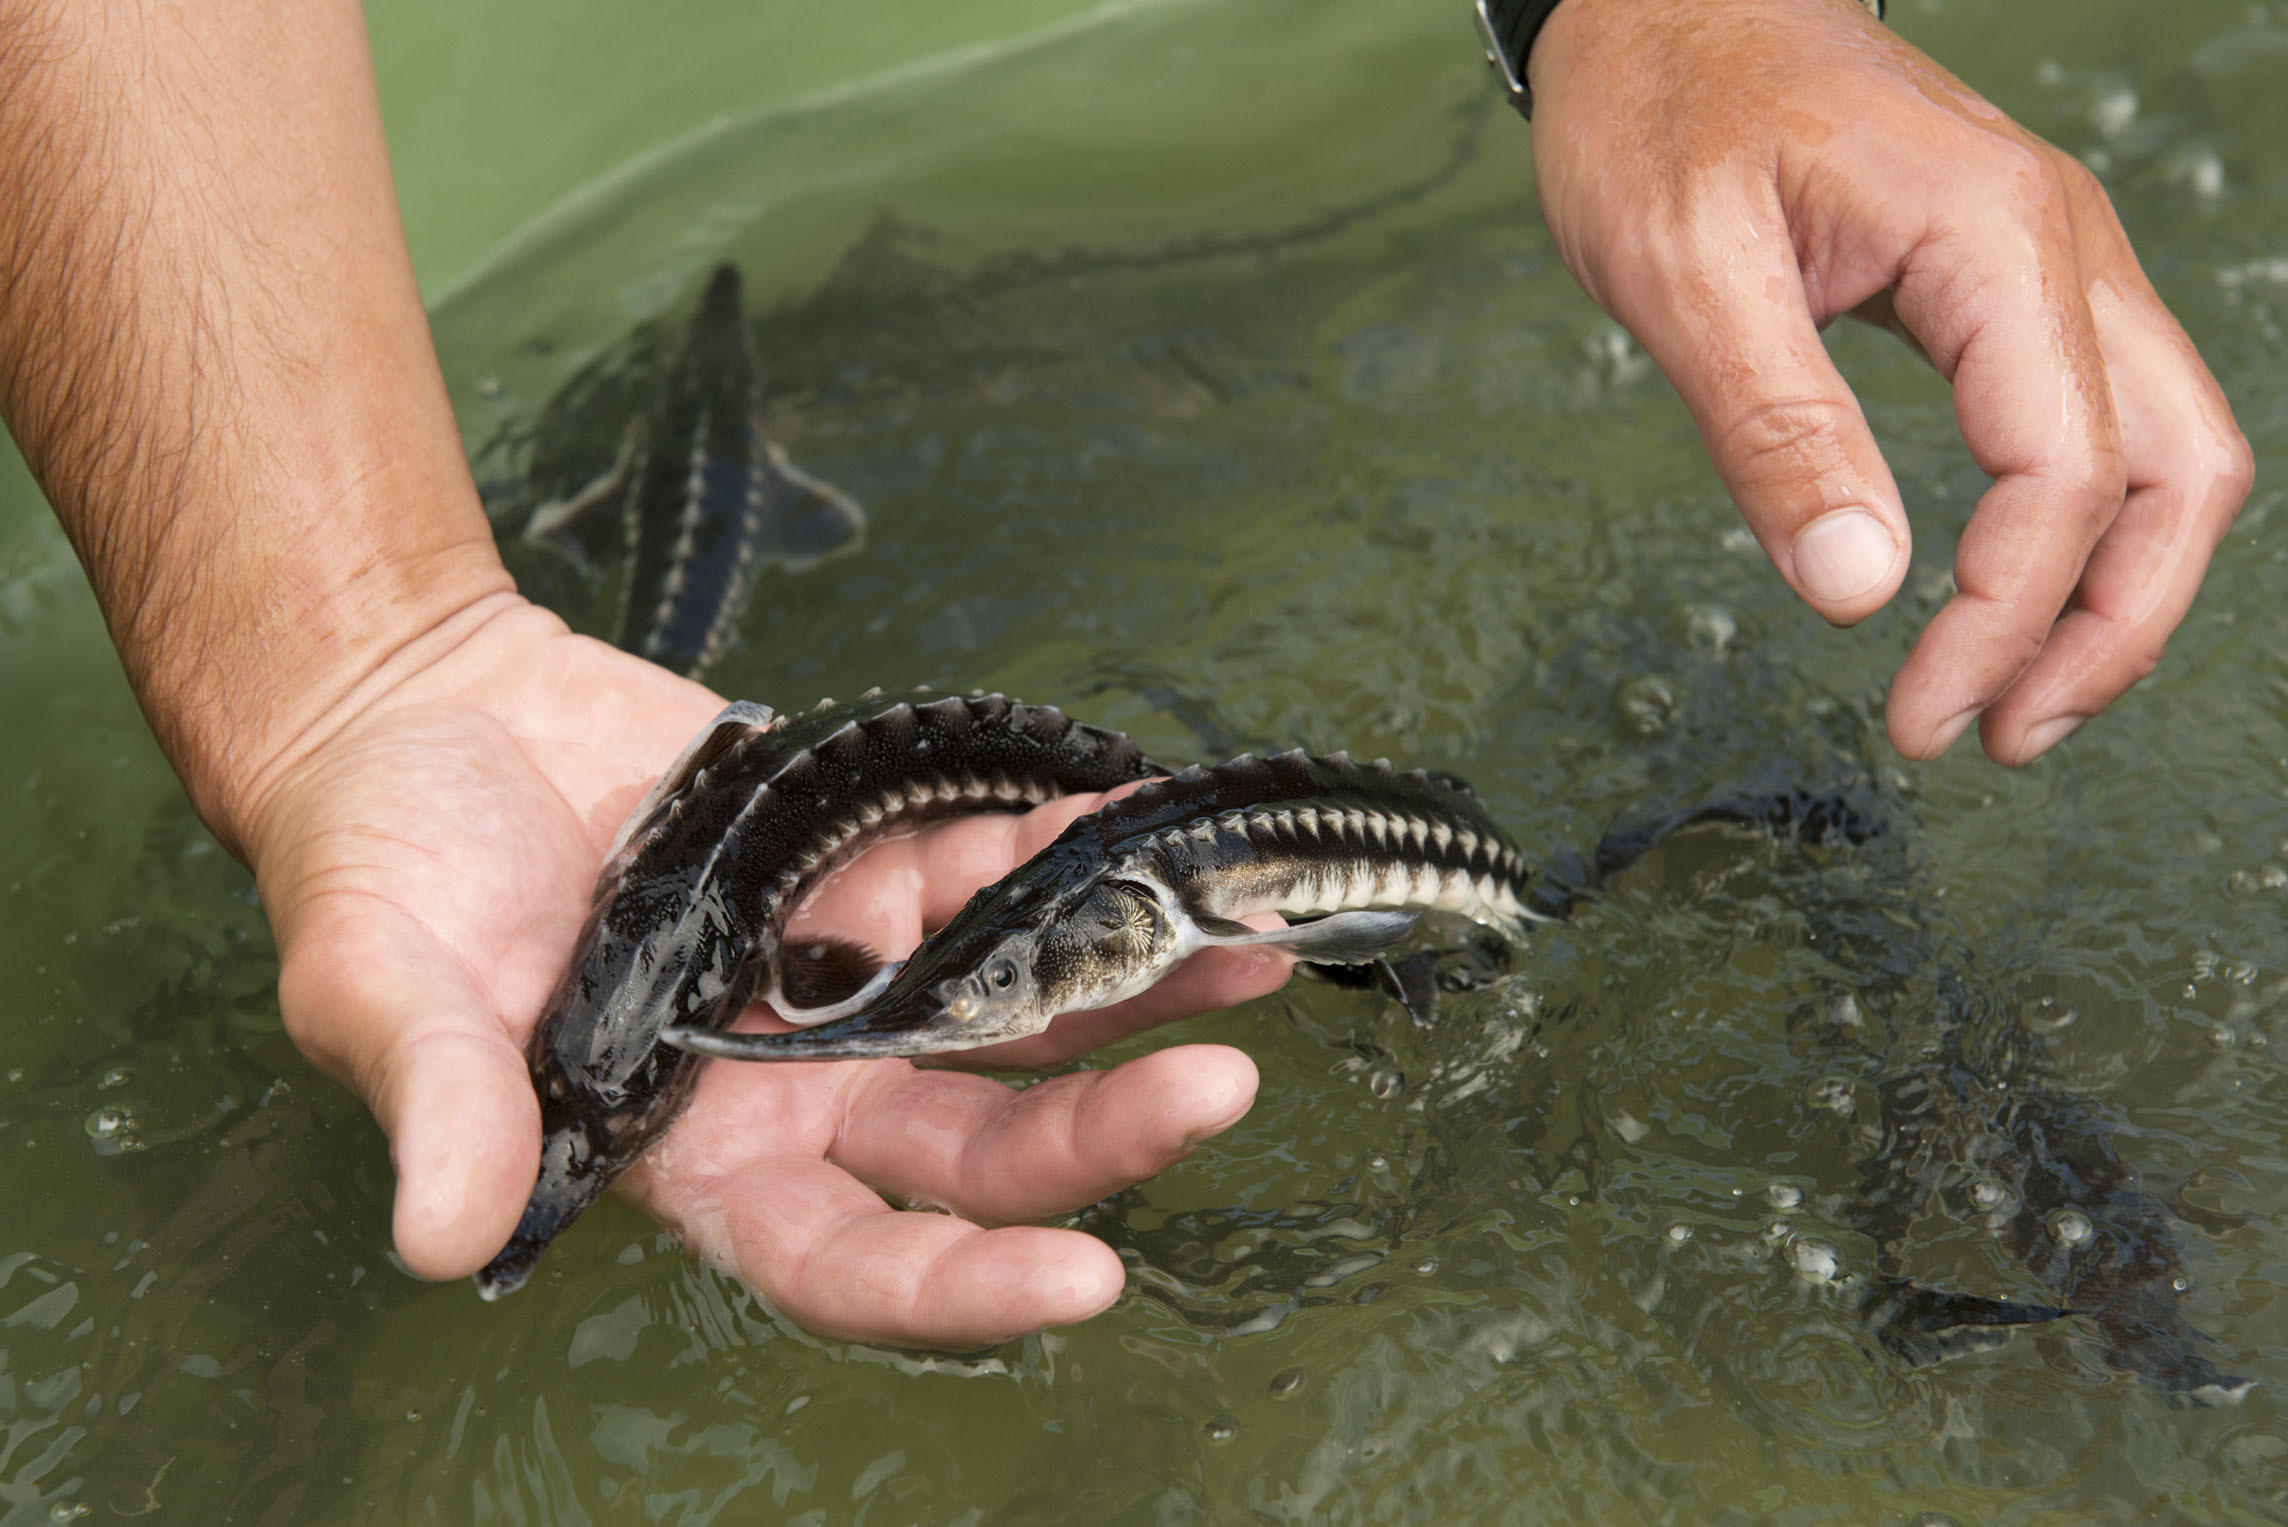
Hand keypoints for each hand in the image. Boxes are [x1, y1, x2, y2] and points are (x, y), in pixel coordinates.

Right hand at [250, 600, 1287, 1344]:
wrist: (420, 715)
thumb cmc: (375, 870)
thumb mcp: (378, 991)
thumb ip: (436, 1105)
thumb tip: (439, 1238)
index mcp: (692, 1158)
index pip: (845, 1261)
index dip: (960, 1286)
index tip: (1088, 1283)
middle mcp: (794, 1087)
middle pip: (972, 1145)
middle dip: (1097, 1132)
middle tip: (1219, 1090)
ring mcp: (842, 974)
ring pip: (1013, 1009)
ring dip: (1131, 986)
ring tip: (1256, 957)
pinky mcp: (865, 862)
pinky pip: (987, 871)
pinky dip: (1066, 857)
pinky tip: (1152, 836)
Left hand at [1528, 0, 2252, 763]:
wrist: (1665, 3)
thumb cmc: (1661, 107)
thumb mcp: (1683, 272)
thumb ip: (1774, 429)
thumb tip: (1859, 589)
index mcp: (1991, 239)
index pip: (2064, 474)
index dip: (2003, 620)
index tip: (1921, 716)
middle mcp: (2057, 247)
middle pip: (2179, 471)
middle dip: (2108, 629)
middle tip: (1998, 736)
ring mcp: (2048, 263)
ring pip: (2165, 450)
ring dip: (2112, 592)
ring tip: (2013, 702)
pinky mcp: (2010, 284)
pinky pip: (2098, 420)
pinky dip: (2076, 529)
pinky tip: (2001, 598)